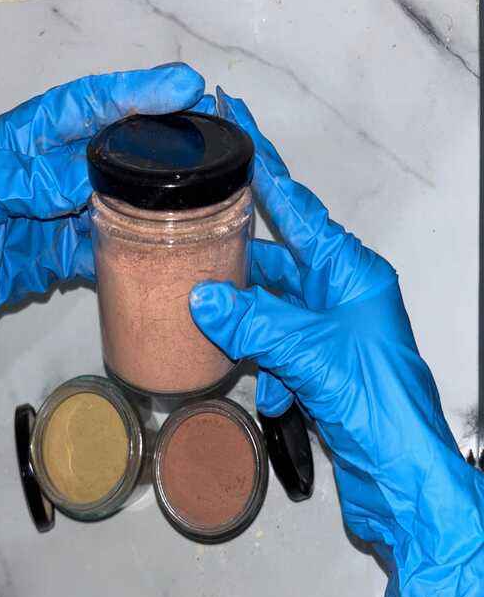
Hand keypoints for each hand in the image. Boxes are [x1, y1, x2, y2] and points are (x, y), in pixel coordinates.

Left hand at [0, 64, 204, 429]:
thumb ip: (25, 178)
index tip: (182, 88)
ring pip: (114, 202)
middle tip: (206, 135)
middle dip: (157, 141)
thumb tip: (84, 178)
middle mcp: (44, 173)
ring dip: (150, 202)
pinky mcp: (57, 256)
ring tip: (194, 198)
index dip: (135, 93)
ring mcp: (54, 216)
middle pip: (111, 150)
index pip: (86, 105)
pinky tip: (152, 254)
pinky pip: (100, 247)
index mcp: (21, 142)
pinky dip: (125, 251)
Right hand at [190, 89, 483, 596]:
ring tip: (217, 338)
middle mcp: (337, 291)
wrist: (403, 479)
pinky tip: (273, 400)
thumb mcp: (313, 357)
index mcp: (349, 271)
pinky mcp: (315, 363)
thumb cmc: (380, 407)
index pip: (295, 203)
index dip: (262, 161)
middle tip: (191, 250)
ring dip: (244, 332)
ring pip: (265, 310)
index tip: (232, 117)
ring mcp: (325, 328)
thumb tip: (204, 298)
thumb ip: (256, 324)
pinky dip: (265, 373)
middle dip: (235, 268)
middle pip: (272, 260)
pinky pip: (273, 351)